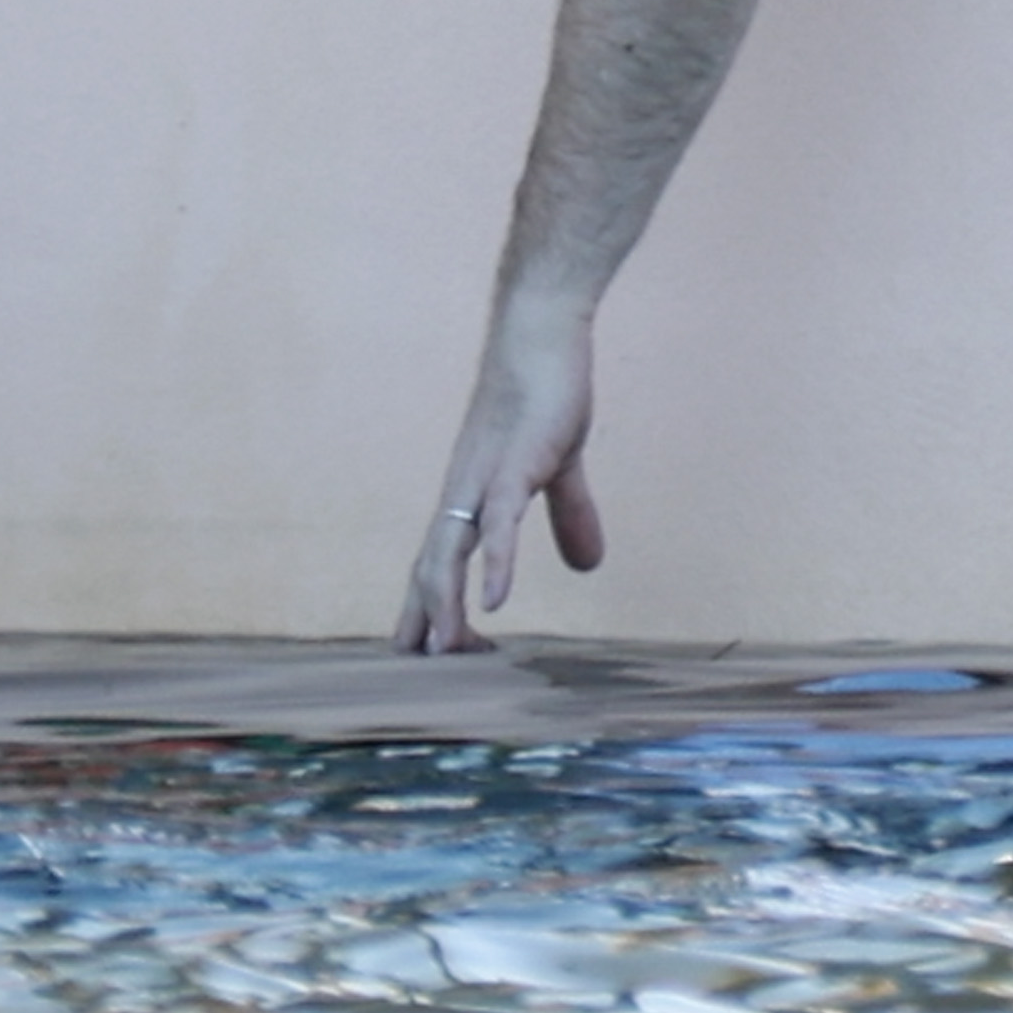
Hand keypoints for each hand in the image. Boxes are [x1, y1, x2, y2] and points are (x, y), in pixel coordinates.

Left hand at [394, 296, 605, 651]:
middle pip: (429, 570)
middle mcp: (463, 494)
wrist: (542, 331)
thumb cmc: (544, 391)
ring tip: (444, 657)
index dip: (430, 613)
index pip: (438, 565)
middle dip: (425, 625)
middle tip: (426, 681)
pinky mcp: (513, 463)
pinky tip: (493, 601)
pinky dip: (493, 563)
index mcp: (471, 497)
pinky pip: (499, 522)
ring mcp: (483, 479)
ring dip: (444, 607)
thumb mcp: (559, 465)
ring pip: (450, 553)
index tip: (430, 665)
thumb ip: (568, 514)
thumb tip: (587, 566)